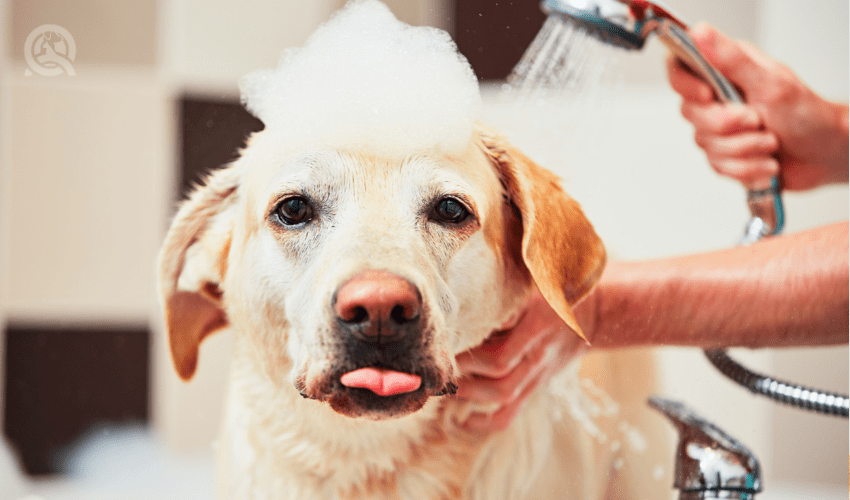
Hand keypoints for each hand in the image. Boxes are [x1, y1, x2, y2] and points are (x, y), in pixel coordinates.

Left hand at [454, 288, 593, 430]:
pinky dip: (484, 423)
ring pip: (502, 396)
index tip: (445, 345)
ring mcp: (537, 374)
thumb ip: (509, 299)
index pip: (501, 351)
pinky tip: (461, 421)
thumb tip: (477, 308)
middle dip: (464, 372)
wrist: (591, 317)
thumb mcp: (535, 287)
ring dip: (468, 392)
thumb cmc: (555, 294)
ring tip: (444, 382)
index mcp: (538, 326)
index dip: (470, 354)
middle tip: (437, 363)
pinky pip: (510, 414)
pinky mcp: (534, 387)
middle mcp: (538, 354)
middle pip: (498, 375)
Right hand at [667, 23, 848, 190]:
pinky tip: (765, 161)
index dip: (685, 86)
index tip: (708, 96)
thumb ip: (731, 60)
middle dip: (728, 126)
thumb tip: (701, 32)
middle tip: (757, 121)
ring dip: (745, 149)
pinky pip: (717, 166)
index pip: (680, 69)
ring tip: (770, 143)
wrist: (824, 153)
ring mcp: (719, 128)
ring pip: (706, 144)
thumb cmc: (807, 114)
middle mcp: (718, 98)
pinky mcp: (723, 154)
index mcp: (726, 71)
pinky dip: (746, 168)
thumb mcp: (770, 82)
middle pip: (691, 113)